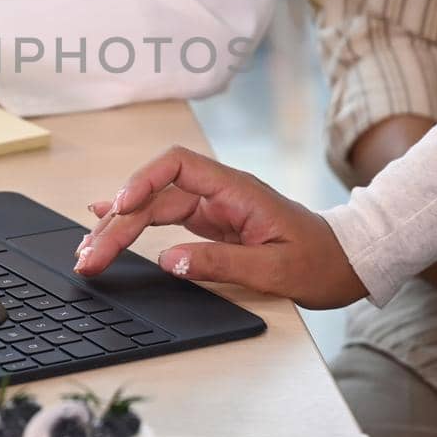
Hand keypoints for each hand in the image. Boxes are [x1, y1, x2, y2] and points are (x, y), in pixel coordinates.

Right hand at [71, 146, 365, 308]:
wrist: (348, 262)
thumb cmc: (322, 262)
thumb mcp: (276, 270)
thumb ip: (220, 262)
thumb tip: (167, 261)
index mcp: (237, 190)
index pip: (176, 166)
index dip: (141, 182)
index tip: (118, 208)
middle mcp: (220, 192)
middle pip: (155, 194)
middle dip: (117, 222)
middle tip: (89, 257)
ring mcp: (214, 207)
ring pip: (154, 208)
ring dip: (119, 227)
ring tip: (88, 251)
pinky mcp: (211, 224)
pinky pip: (164, 217)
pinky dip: (135, 221)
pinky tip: (107, 219)